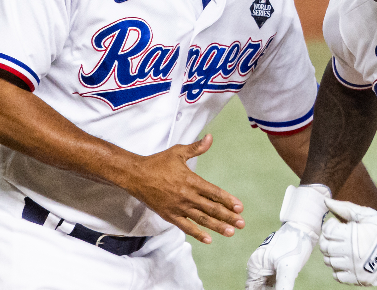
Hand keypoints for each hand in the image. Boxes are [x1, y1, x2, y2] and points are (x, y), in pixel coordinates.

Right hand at [126, 134, 243, 243]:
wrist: (135, 175)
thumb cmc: (157, 162)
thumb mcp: (178, 152)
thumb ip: (196, 148)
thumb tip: (211, 137)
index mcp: (191, 180)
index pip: (214, 192)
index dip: (227, 200)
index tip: (239, 207)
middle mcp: (186, 195)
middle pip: (211, 208)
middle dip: (228, 216)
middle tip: (241, 223)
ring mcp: (178, 207)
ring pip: (201, 219)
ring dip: (217, 226)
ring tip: (230, 232)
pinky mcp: (169, 215)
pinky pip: (185, 226)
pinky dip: (197, 233)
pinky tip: (208, 239)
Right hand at [245, 221, 316, 289]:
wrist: (304, 228)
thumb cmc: (294, 244)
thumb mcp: (288, 269)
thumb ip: (283, 288)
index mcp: (255, 266)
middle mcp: (258, 266)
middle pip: (259, 289)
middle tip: (283, 288)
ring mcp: (266, 266)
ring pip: (267, 287)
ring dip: (275, 289)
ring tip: (284, 285)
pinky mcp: (275, 266)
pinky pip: (274, 282)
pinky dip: (279, 287)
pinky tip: (286, 286)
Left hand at [320, 199, 376, 285]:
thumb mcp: (368, 215)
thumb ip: (346, 208)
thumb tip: (326, 201)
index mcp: (353, 235)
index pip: (327, 232)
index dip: (329, 226)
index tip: (337, 225)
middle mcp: (351, 253)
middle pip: (325, 247)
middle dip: (328, 240)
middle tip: (336, 237)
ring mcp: (354, 268)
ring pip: (329, 261)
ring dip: (332, 254)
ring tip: (343, 248)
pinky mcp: (357, 279)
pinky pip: (337, 275)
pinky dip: (338, 268)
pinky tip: (346, 261)